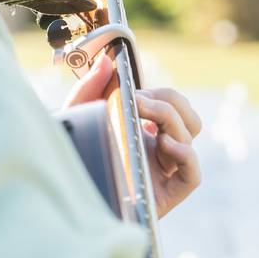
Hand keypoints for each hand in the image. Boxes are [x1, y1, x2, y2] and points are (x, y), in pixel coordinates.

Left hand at [63, 55, 202, 217]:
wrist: (64, 195)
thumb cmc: (72, 157)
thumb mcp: (77, 119)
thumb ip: (89, 87)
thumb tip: (107, 62)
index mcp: (144, 130)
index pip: (172, 104)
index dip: (160, 95)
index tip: (134, 93)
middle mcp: (158, 149)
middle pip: (187, 117)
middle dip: (167, 103)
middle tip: (138, 104)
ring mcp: (165, 171)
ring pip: (190, 138)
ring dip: (172, 121)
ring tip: (145, 123)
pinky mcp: (167, 195)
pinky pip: (194, 175)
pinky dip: (186, 154)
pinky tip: (164, 145)